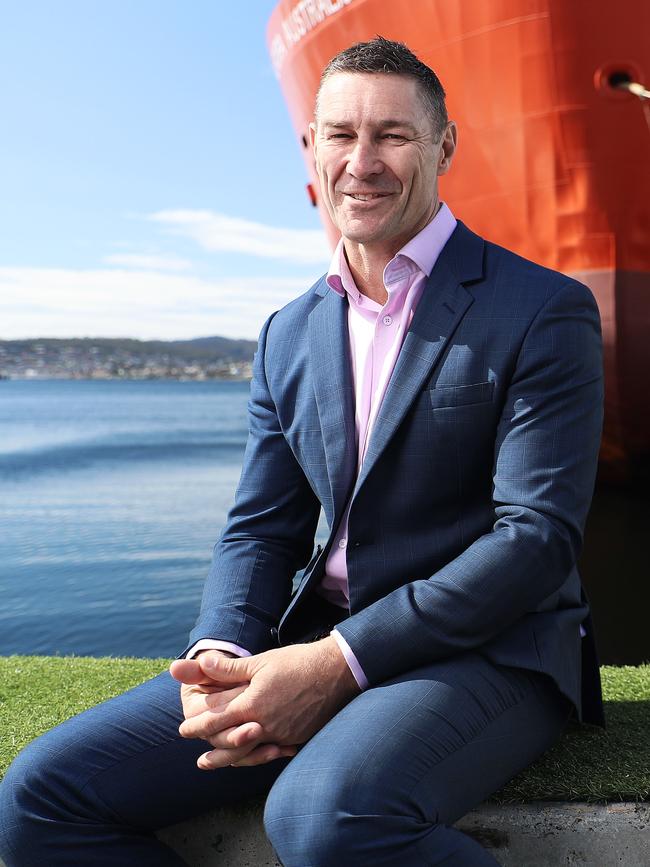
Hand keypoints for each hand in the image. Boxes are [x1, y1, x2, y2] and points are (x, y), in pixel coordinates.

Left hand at [172, 639, 359, 769]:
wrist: (335, 672)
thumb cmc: (297, 662)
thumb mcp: (261, 662)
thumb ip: (230, 669)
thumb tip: (202, 662)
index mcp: (252, 703)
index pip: (217, 719)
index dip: (198, 725)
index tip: (183, 730)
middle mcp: (265, 724)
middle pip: (230, 743)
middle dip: (212, 749)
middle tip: (199, 758)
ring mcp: (282, 734)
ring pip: (250, 752)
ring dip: (231, 759)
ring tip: (216, 764)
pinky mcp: (296, 737)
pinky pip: (273, 750)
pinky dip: (258, 755)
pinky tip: (254, 756)